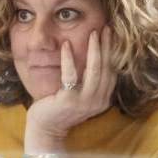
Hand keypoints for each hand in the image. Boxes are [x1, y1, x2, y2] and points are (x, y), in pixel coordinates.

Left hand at [25, 32, 113, 151]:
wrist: (45, 129)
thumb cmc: (60, 109)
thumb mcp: (80, 95)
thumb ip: (89, 82)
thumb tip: (95, 58)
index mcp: (103, 99)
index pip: (112, 71)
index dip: (112, 52)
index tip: (110, 35)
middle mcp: (98, 101)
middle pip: (106, 68)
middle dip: (107, 46)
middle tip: (105, 27)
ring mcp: (84, 101)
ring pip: (94, 70)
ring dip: (94, 49)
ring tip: (93, 32)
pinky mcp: (68, 100)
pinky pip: (70, 75)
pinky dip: (68, 59)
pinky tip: (65, 45)